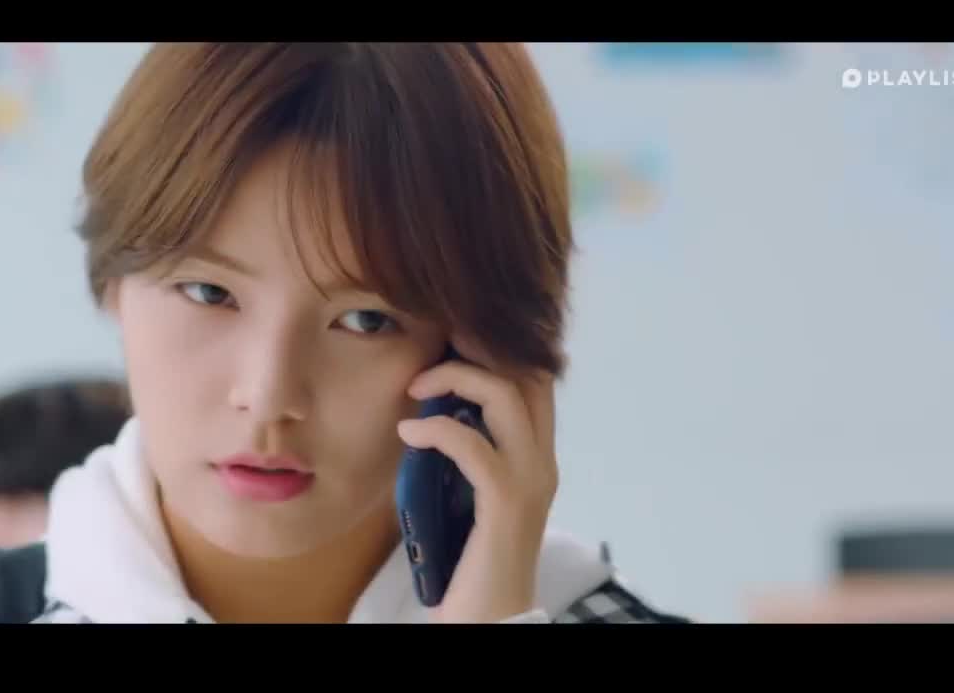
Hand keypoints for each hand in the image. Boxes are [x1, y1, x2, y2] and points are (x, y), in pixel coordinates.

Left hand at [395, 337, 558, 622]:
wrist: (490, 617)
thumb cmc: (472, 557)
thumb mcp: (473, 493)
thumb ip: (468, 452)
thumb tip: (430, 412)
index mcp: (538, 457)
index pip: (536, 380)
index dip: (500, 347)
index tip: (454, 337)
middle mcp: (544, 461)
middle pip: (528, 374)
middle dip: (480, 347)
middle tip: (435, 345)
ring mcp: (530, 480)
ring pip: (506, 397)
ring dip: (455, 378)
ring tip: (417, 387)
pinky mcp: (505, 502)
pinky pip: (471, 445)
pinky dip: (435, 430)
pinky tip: (409, 433)